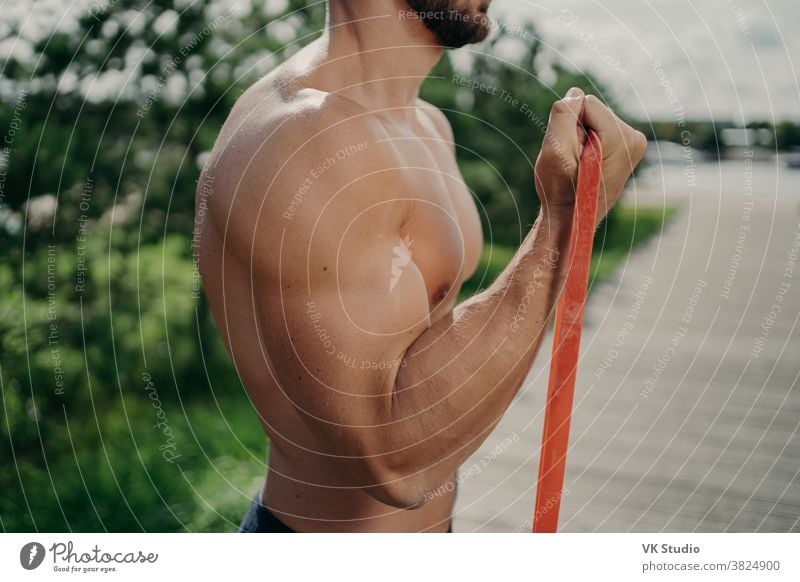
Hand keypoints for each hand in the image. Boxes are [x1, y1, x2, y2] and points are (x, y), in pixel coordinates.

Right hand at [534, 88, 647, 223]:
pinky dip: (587, 143)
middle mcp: (635, 139)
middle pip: (593, 110)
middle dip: (577, 130)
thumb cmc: (561, 189)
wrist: (571, 218)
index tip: (571, 153)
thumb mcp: (555, 150)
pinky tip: (586, 165)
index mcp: (623, 138)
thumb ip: (564, 114)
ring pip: (594, 119)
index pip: (586, 103)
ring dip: (581, 138)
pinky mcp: (627, 148)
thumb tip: (576, 93)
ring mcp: (633, 144)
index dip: (569, 125)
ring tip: (579, 165)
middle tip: (574, 162)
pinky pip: (599, 129)